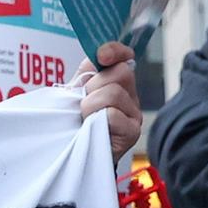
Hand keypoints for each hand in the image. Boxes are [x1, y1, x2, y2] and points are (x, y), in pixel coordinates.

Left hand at [78, 41, 141, 161]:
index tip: (101, 56)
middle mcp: (130, 95)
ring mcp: (134, 114)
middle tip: (83, 103)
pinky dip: (96, 120)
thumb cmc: (73, 124)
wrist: (73, 156)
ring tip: (84, 118)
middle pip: (120, 72)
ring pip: (113, 93)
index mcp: (117, 83)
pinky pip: (113, 115)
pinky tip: (92, 129)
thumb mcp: (75, 95)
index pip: (123, 57)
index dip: (114, 51)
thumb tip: (96, 54)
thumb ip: (85, 73)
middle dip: (94, 86)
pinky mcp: (132, 132)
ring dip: (90, 105)